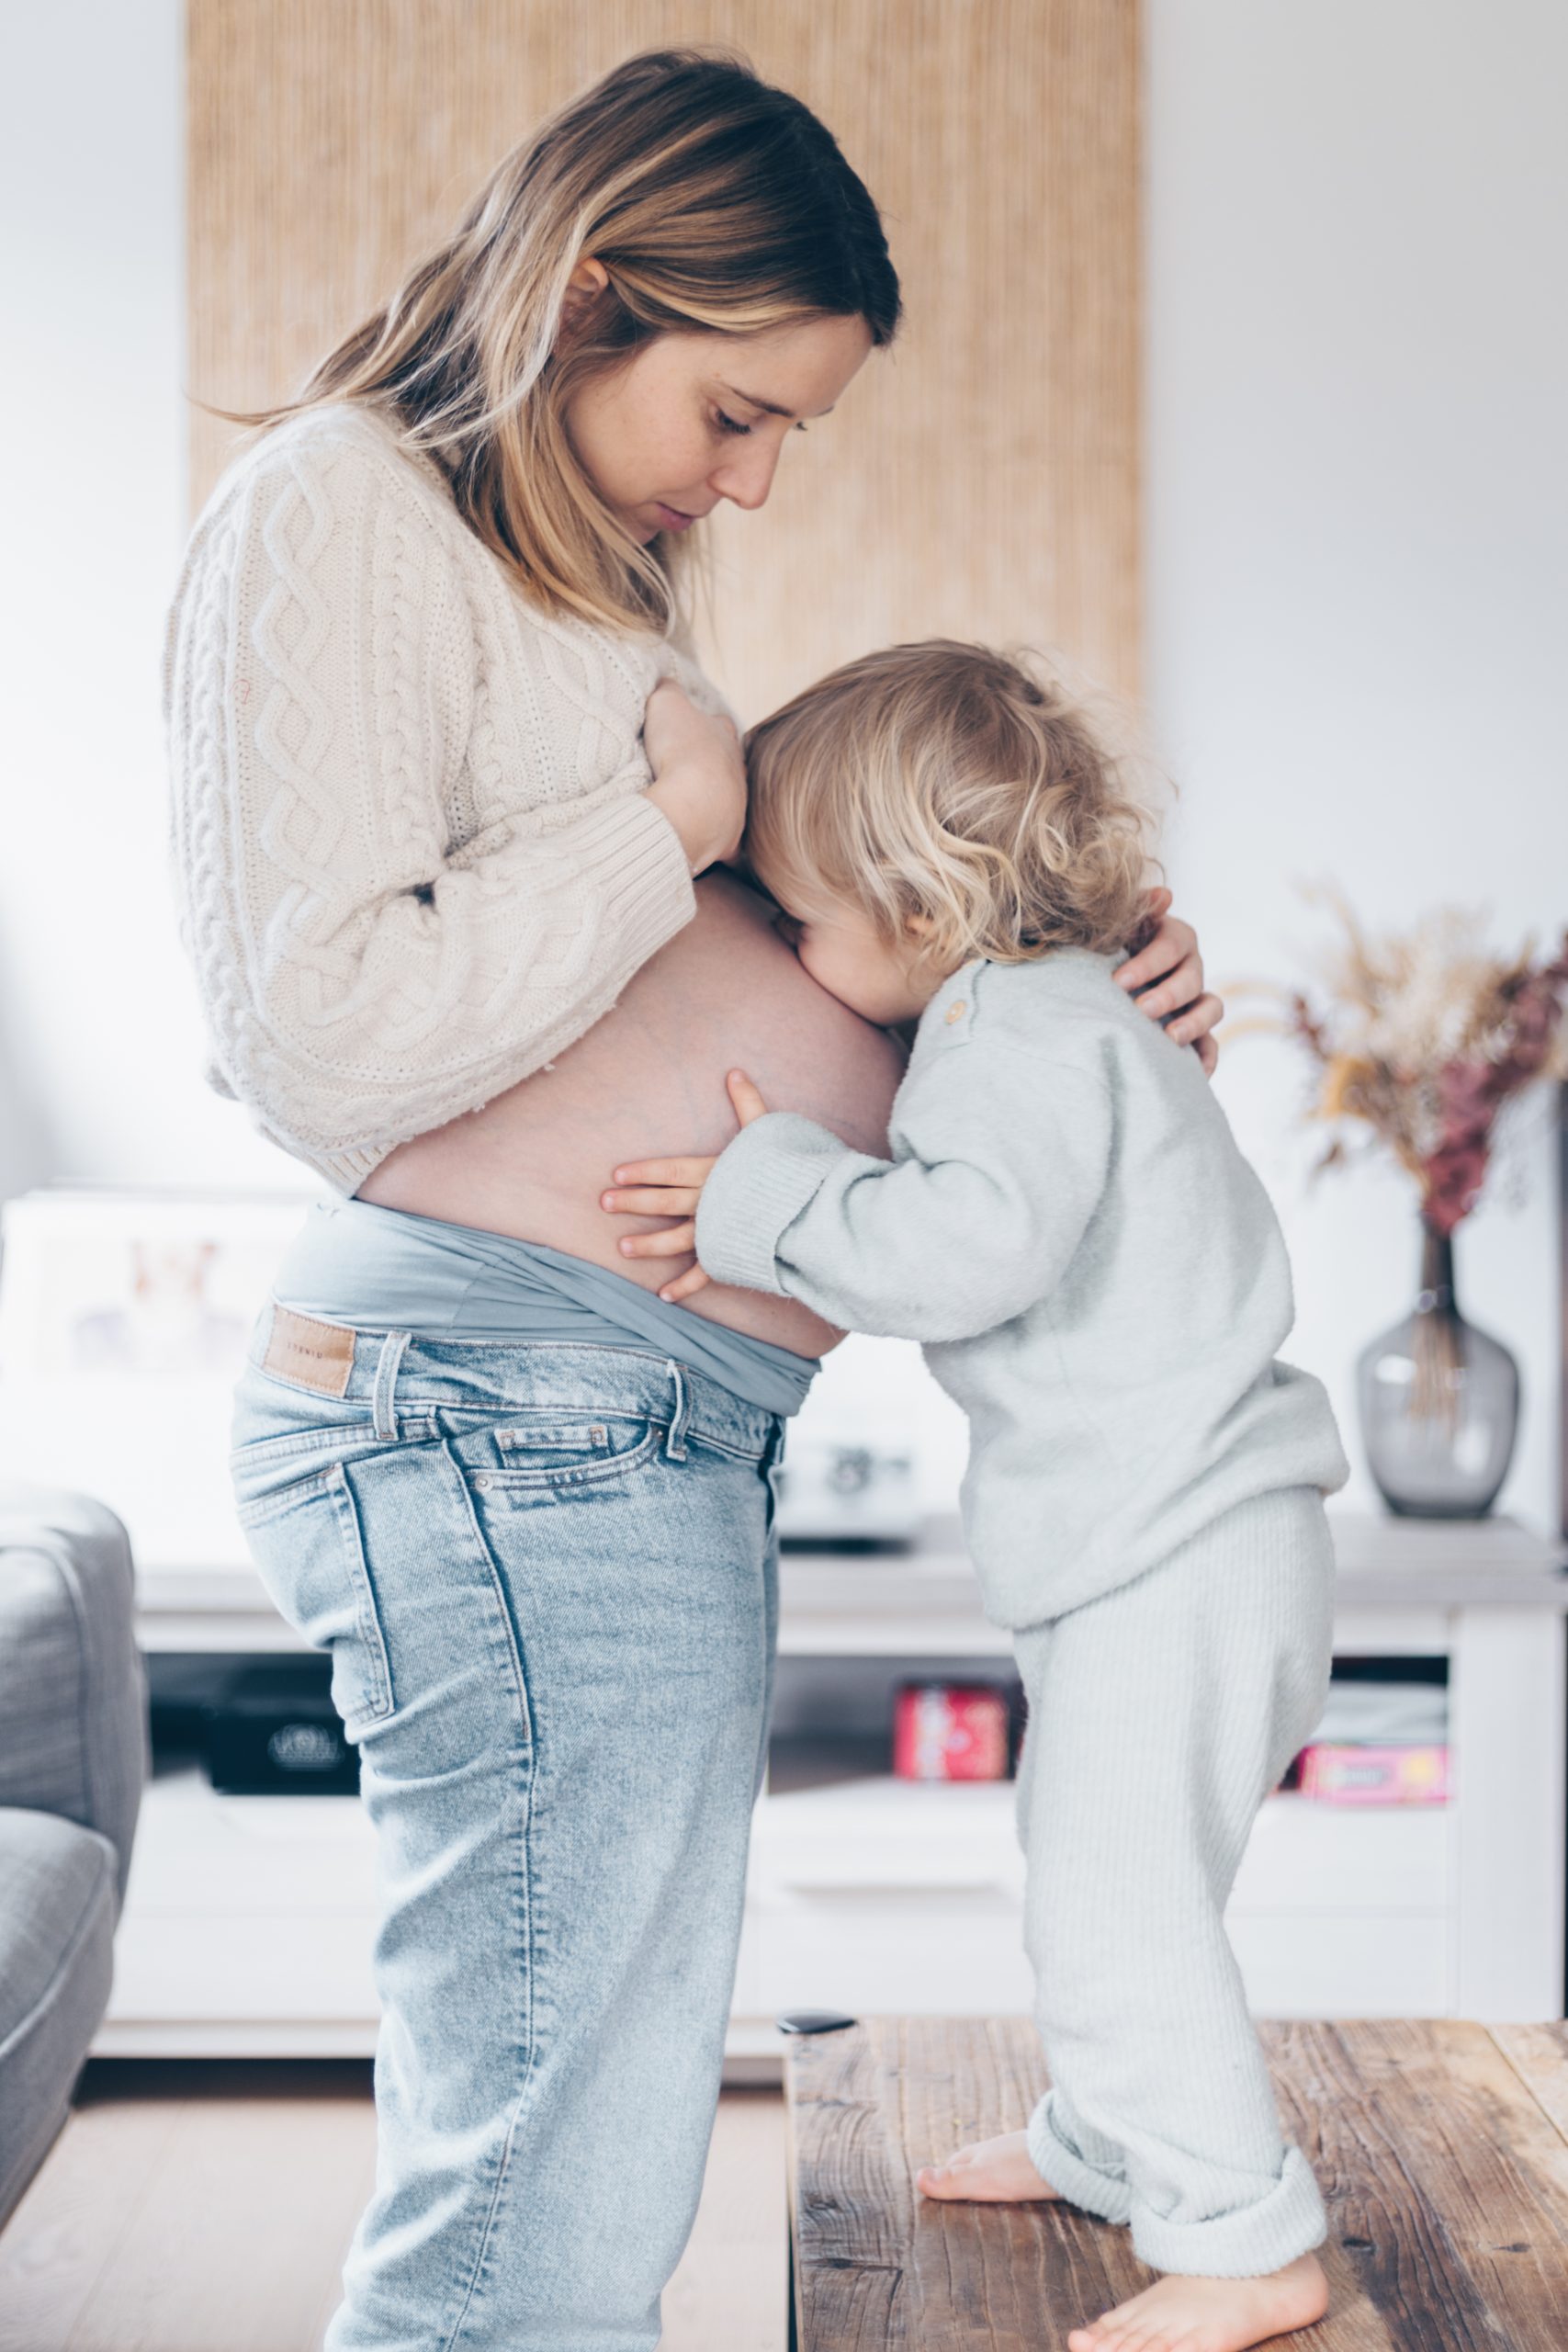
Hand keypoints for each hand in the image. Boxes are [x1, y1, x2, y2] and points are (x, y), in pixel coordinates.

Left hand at [600, 1071, 768, 1302]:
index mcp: (715, 1172)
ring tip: (623, 1247)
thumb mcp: (768, 1130)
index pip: (670, 1169)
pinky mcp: (730, 1255)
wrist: (812, 1209)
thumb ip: (749, 1103)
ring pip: (675, 1239)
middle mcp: (709, 1202)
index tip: (617, 1173)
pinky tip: (664, 1295)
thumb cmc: (789, 1168)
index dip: (643, 1170)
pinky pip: (704, 1274)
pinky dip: (684, 1287)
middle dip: (633, 1201)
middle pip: (664, 1201)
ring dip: (648, 1245)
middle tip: (604, 1203)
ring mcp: (717, 1232)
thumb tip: (735, 1071)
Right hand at [642, 680, 746, 874]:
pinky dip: (712, 839)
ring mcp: (737, 805)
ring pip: (725, 800)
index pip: (717, 724)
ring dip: (708, 801)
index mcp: (725, 735)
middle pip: (724, 764)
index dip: (699, 724)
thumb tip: (666, 682)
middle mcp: (737, 770)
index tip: (682, 731)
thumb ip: (667, 688)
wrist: (693, 804)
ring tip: (682, 805)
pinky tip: (697, 841)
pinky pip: (722, 839)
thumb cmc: (681, 750)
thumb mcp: (667, 703)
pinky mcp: (729, 837)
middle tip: (680, 771)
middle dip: (707, 766)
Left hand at [1115, 887, 1223, 1075]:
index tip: (1119, 982)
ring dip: (1194, 1023)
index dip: (1150, 963)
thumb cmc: (1102, 948)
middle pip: (1193, 978)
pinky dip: (1207, 1059)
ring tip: (1169, 1038)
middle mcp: (1189, 967)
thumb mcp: (1112, 926)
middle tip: (1141, 1010)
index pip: (1172, 945)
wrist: (1097, 983)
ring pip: (1211, 1008)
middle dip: (1169, 995)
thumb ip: (1134, 910)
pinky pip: (1211, 1046)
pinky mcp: (1195, 1032)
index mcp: (1172, 937)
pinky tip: (1195, 1073)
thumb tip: (1165, 895)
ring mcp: (1195, 1001)